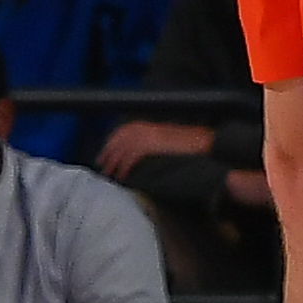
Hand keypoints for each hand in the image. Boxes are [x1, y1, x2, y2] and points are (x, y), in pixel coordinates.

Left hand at [96, 119, 216, 179]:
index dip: (111, 143)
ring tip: (109, 175)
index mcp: (146, 125)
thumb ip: (149, 141)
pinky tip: (122, 176)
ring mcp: (146, 136)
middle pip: (118, 141)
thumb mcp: (164, 138)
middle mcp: (143, 128)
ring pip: (121, 150)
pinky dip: (125, 167)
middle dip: (107, 154)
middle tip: (101, 167)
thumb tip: (136, 153)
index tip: (104, 154)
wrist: (201, 142)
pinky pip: (131, 157)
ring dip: (113, 164)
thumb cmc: (186, 142)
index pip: (121, 132)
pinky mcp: (150, 146)